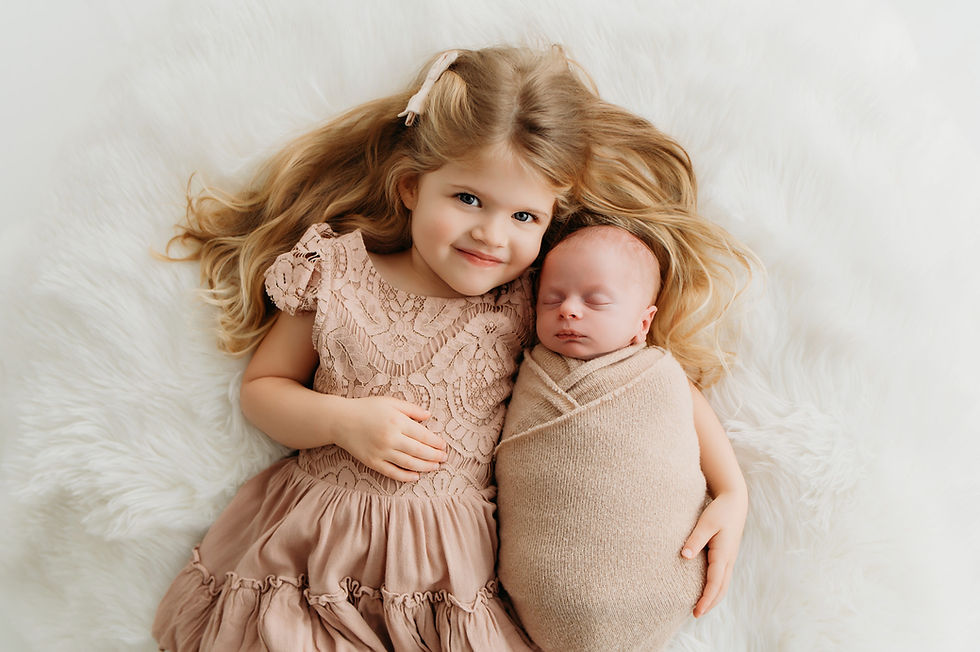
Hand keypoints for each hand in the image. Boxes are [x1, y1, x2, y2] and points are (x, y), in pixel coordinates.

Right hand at [332, 396, 447, 482]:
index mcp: (397, 422)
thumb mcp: (390, 402)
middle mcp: (390, 438)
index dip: (436, 442)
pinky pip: (392, 473)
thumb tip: (429, 416)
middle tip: (444, 458)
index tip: (444, 445)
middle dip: (434, 456)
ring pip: (409, 463)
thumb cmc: (367, 408)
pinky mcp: (372, 462)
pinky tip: (416, 476)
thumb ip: (411, 409)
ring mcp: (381, 452)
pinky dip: (406, 476)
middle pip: (419, 451)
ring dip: (425, 467)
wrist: (340, 420)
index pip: (423, 435)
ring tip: (435, 467)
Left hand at [680, 490, 747, 617]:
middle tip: (695, 615)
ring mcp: (729, 558)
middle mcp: (728, 560)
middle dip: (710, 603)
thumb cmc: (719, 511)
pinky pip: (722, 577)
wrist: (735, 501)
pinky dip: (716, 588)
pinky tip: (706, 589)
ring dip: (713, 597)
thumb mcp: (706, 523)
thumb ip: (695, 540)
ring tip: (700, 607)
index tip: (696, 611)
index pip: (714, 583)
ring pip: (723, 585)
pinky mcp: (727, 555)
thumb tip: (684, 556)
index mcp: (723, 555)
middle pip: (721, 589)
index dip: (705, 599)